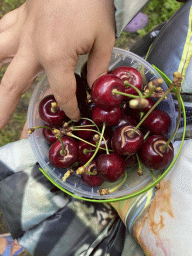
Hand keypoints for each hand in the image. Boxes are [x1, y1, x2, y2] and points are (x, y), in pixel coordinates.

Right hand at [0, 0, 114, 126]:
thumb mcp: (104, 38)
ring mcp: (21, 33)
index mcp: (55, 56)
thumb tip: (95, 88)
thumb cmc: (93, 3)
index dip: (70, 107)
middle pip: (13, 85)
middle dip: (4, 109)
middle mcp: (31, 48)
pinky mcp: (18, 19)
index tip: (73, 115)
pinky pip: (0, 34)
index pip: (62, 92)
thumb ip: (98, 67)